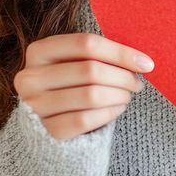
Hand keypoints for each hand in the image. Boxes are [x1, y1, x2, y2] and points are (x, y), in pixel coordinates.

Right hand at [14, 33, 154, 140]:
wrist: (41, 128)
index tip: (145, 63)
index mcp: (38, 51)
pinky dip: (109, 113)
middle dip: (123, 77)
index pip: (85, 44)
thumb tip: (140, 62)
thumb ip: (97, 57)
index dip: (120, 52)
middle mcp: (30, 78)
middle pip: (90, 70)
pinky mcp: (44, 132)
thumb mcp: (72, 64)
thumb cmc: (66, 86)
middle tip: (137, 83)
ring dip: (118, 95)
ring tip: (127, 95)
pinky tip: (117, 109)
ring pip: (91, 95)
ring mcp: (35, 106)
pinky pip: (85, 119)